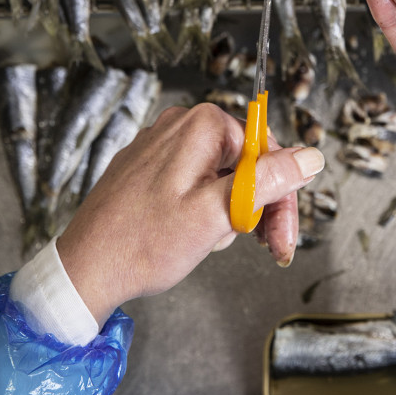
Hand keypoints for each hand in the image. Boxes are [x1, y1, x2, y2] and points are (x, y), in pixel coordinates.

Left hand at [56, 103, 324, 325]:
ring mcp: (160, 145)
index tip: (283, 235)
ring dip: (228, 213)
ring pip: (221, 176)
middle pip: (245, 162)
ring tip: (210, 243)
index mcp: (201, 124)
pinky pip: (193, 183)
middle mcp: (180, 124)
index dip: (281, 197)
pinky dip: (202, 210)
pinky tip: (190, 237)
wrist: (84, 270)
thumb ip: (268, 180)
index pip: (267, 152)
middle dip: (255, 207)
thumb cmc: (144, 243)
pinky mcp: (147, 168)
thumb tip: (312, 156)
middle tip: (264, 248)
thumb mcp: (218, 213)